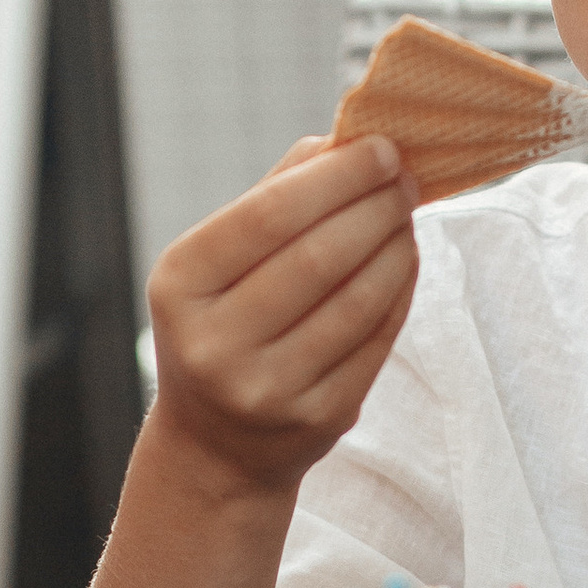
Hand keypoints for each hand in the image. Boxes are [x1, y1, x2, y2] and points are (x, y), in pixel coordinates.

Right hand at [148, 134, 417, 501]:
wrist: (216, 447)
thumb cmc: (222, 326)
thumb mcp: (217, 263)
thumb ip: (273, 197)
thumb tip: (340, 140)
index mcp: (180, 287)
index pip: (269, 216)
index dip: (336, 178)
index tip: (382, 149)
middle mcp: (215, 344)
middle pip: (318, 257)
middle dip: (375, 207)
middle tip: (406, 179)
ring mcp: (268, 389)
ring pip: (357, 300)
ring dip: (397, 247)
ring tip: (406, 216)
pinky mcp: (319, 417)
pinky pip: (377, 341)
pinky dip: (400, 292)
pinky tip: (405, 262)